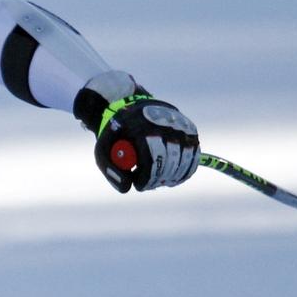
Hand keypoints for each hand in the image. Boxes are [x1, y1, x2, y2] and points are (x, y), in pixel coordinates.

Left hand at [77, 84, 199, 192]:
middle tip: (146, 184)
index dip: (145, 178)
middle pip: (167, 163)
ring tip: (155, 178)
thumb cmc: (119, 132)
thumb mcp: (104, 147)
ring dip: (169, 178)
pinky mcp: (191, 133)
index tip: (139, 185)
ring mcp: (182, 128)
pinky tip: (169, 176)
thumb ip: (110, 169)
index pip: (150, 159)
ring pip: (182, 163)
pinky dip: (182, 173)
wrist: (137, 107)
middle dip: (156, 180)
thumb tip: (127, 188)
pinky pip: (192, 160)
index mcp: (143, 127)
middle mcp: (166, 125)